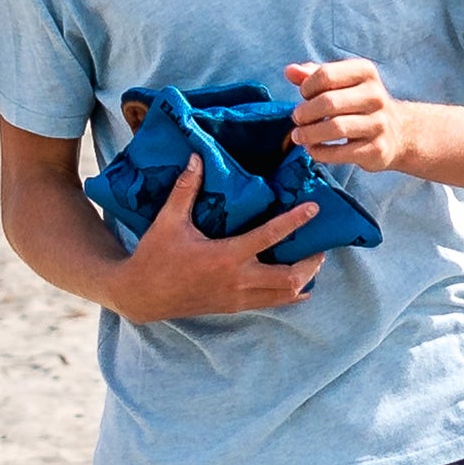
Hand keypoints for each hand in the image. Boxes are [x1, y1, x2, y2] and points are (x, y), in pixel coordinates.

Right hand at [106, 155, 320, 323]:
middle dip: (311, 263)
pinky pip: (273, 304)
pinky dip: (290, 295)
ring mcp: (239, 297)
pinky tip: (299, 285)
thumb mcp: (168, 221)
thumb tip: (196, 157)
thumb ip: (185, 190)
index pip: (270, 237)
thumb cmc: (156, 256)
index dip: (295, 222)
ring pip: (285, 295)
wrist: (143, 295)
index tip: (314, 209)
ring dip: (305, 279)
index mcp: (226, 256)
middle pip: (290, 277)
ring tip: (313, 262)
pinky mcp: (236, 307)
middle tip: (320, 246)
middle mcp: (238, 280)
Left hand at [286, 58, 409, 172]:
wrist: (398, 133)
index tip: (304, 96)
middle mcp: (376, 96)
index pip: (326, 74)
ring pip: (335, 128)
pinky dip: (320, 152)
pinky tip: (313, 149)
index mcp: (366, 72)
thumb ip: (314, 75)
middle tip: (297, 119)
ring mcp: (379, 124)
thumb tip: (290, 71)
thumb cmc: (358, 104)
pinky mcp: (378, 149)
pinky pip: (341, 152)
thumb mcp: (341, 83)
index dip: (307, 87)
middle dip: (305, 112)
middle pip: (329, 102)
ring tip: (298, 136)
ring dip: (309, 134)